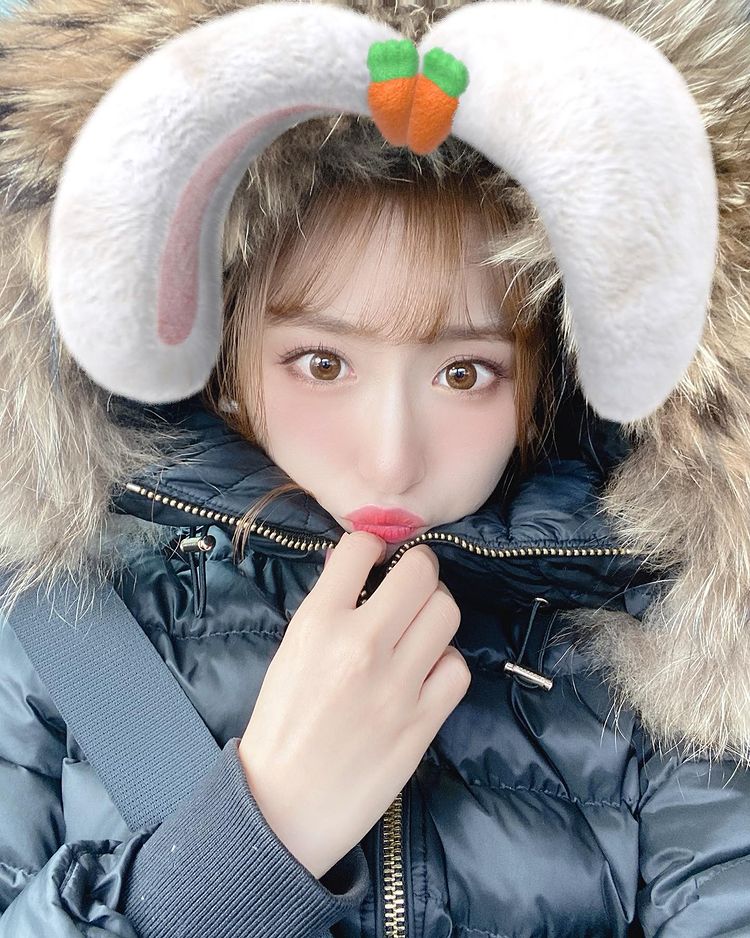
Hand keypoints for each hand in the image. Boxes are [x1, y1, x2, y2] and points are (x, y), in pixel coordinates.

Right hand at [238, 531, 469, 878]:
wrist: (282, 806)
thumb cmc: (281, 725)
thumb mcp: (290, 652)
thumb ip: (326, 606)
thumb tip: (355, 563)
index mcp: (317, 624)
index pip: (361, 548)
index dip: (374, 546)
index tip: (377, 557)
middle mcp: (360, 645)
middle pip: (420, 573)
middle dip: (418, 570)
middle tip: (411, 584)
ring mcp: (396, 684)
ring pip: (446, 612)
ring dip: (435, 613)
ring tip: (419, 628)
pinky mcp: (422, 721)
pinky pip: (457, 667)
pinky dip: (445, 663)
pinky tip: (427, 671)